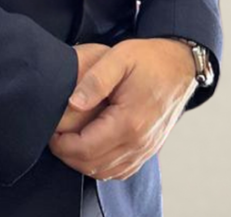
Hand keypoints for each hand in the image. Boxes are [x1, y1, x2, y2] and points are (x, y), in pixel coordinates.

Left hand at [48, 38, 196, 180]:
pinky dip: (102, 166)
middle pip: (94, 165)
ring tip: (69, 141)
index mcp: (129, 122)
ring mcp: (146, 149)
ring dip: (83, 162)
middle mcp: (139, 142)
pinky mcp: (148, 149)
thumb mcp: (118, 58)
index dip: (62, 144)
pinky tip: (91, 149)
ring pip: (107, 172)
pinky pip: (121, 170)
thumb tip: (73, 103)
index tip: (51, 130)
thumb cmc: (149, 59)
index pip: (86, 149)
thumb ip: (94, 80)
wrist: (179, 66)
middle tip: (55, 136)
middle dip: (68, 155)